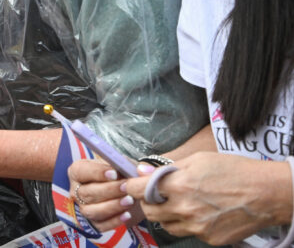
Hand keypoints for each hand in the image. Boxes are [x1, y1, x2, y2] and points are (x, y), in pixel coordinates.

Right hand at [68, 158, 143, 230]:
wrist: (126, 193)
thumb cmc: (119, 175)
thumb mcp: (120, 165)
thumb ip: (126, 165)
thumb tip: (139, 170)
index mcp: (78, 172)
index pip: (80, 171)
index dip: (96, 172)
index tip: (114, 173)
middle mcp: (77, 191)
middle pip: (87, 193)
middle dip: (109, 190)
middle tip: (126, 187)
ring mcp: (83, 208)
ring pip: (92, 211)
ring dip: (112, 206)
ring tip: (130, 201)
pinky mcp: (93, 224)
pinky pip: (101, 225)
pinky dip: (115, 221)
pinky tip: (127, 215)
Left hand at [126, 153, 293, 244]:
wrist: (267, 194)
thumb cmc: (234, 171)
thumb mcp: (199, 160)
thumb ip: (168, 168)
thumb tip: (142, 172)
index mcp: (179, 185)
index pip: (139, 190)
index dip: (132, 186)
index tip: (132, 184)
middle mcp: (185, 209)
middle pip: (149, 211)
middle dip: (148, 202)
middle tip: (155, 194)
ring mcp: (197, 227)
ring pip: (166, 225)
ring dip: (166, 215)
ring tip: (178, 203)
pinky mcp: (210, 238)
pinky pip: (188, 233)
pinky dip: (187, 224)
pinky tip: (199, 213)